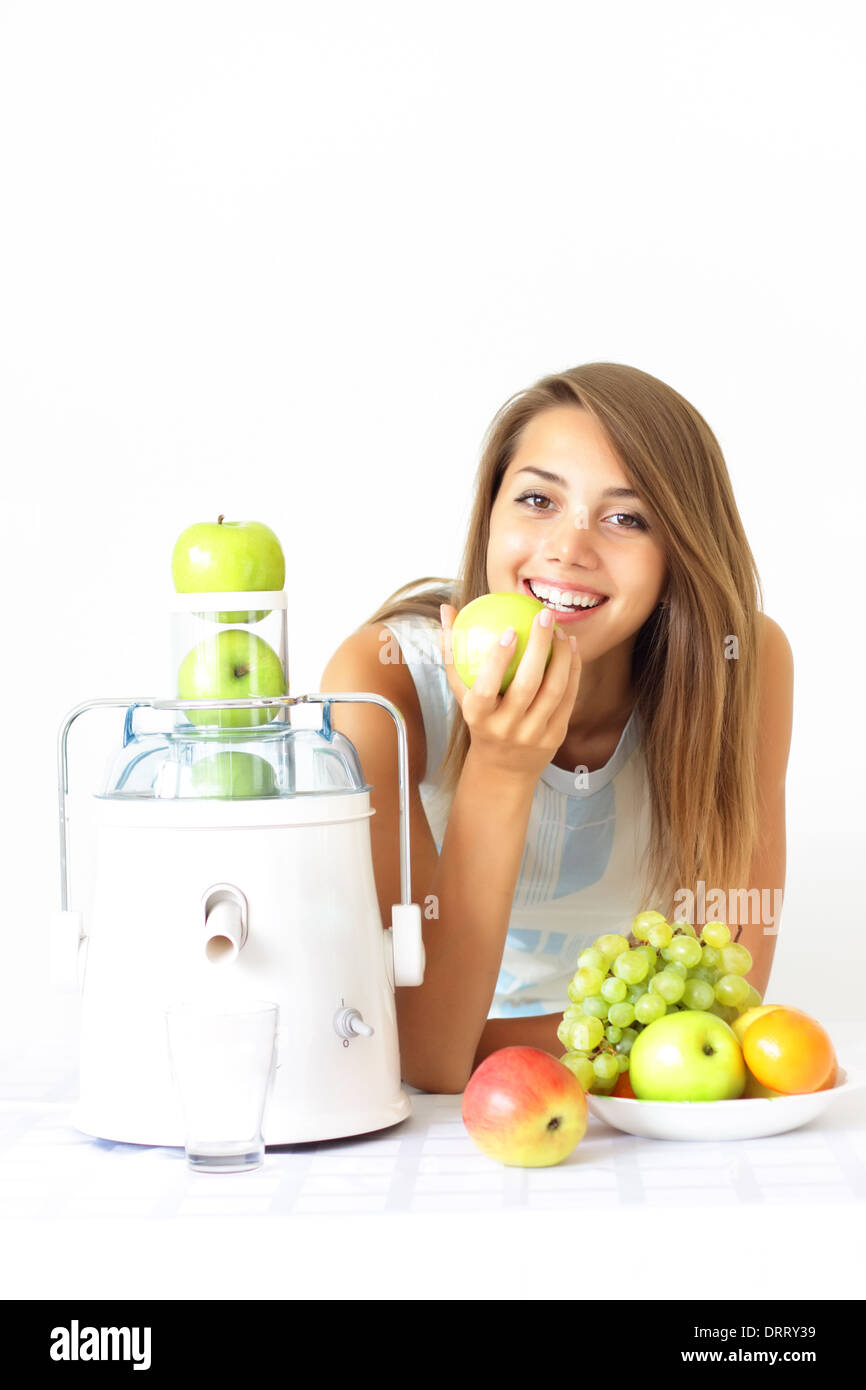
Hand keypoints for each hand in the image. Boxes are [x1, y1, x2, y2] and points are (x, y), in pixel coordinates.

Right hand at [439, 602, 581, 782]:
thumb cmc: (480, 718)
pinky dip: (573, 670)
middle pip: (527, 685)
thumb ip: (453, 651)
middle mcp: (506, 728)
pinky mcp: (556, 736)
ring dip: (562, 656)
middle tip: (544, 616)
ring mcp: (533, 734)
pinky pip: (568, 698)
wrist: (503, 767)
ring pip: (554, 690)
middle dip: (540, 647)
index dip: (499, 659)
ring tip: (561, 631)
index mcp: (478, 716)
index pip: (487, 687)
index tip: (510, 629)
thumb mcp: (462, 692)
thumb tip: (447, 609)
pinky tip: (572, 648)